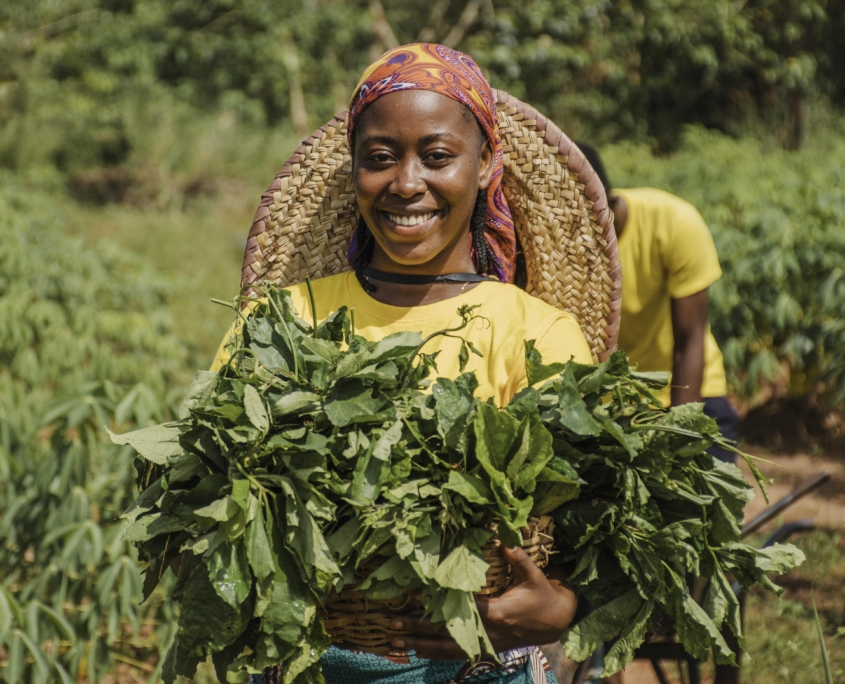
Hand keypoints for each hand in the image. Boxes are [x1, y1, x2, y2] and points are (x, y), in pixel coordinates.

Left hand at [390, 546, 575, 659]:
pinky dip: (436, 652)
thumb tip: (503, 537)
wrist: (557, 622)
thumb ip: (518, 558)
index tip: (416, 601)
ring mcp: (486, 643)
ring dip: (422, 645)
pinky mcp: (486, 647)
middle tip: (393, 624)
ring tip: (397, 641)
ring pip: (448, 648)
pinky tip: (418, 650)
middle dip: (419, 629)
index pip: (462, 611)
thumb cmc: (543, 596)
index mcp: (498, 613)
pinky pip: (457, 653)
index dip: (439, 607)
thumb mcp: (534, 575)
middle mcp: (488, 632)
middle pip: (447, 634)